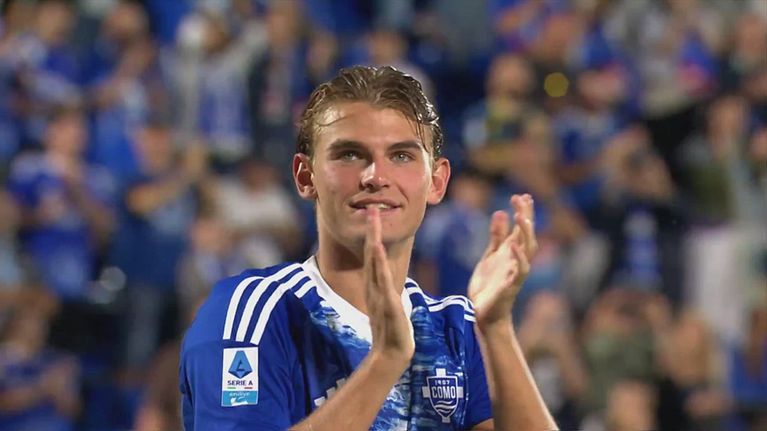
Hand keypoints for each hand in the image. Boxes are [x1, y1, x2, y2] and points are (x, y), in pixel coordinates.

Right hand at [364, 206, 413, 364]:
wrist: (391, 353)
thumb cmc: (392, 330)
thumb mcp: (388, 303)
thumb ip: (385, 289)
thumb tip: (386, 276)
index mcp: (376, 285)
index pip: (373, 255)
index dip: (373, 234)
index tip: (373, 214)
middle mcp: (375, 286)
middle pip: (372, 254)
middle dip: (372, 231)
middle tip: (371, 208)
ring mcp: (380, 294)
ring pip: (376, 264)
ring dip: (373, 243)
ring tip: (374, 224)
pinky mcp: (388, 304)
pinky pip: (383, 282)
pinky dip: (379, 266)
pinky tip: (378, 253)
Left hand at [468, 194, 537, 327]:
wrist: (484, 312)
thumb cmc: (489, 285)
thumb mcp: (490, 256)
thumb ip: (497, 236)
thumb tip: (501, 212)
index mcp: (511, 252)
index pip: (521, 228)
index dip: (523, 212)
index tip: (522, 195)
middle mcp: (517, 259)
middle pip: (526, 235)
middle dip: (526, 216)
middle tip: (521, 198)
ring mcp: (516, 272)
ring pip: (527, 250)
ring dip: (525, 233)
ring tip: (521, 216)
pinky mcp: (511, 285)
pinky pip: (520, 270)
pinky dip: (519, 257)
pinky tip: (513, 245)